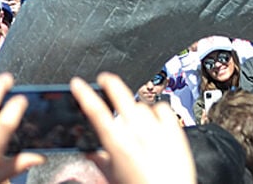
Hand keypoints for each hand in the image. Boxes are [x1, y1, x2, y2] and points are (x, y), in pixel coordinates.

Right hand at [72, 72, 195, 183]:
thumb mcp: (113, 178)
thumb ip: (99, 161)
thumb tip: (88, 152)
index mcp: (118, 144)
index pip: (96, 111)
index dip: (84, 94)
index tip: (78, 83)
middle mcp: (138, 133)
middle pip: (121, 95)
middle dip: (110, 82)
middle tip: (104, 79)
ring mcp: (158, 129)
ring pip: (141, 104)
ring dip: (135, 109)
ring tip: (135, 122)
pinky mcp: (175, 131)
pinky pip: (162, 108)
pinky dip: (156, 112)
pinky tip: (154, 121)